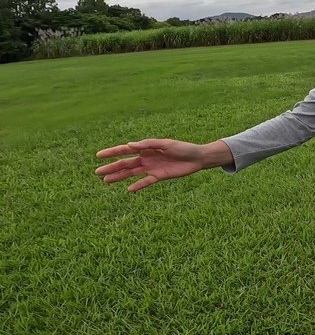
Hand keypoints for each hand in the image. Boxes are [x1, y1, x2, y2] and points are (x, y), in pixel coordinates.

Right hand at [95, 139, 221, 191]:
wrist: (197, 158)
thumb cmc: (182, 148)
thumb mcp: (166, 144)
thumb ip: (148, 145)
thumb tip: (130, 145)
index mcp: (146, 148)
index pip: (125, 150)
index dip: (111, 152)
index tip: (98, 156)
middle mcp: (146, 158)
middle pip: (125, 163)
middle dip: (111, 167)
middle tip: (96, 172)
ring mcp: (151, 167)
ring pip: (131, 173)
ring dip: (119, 177)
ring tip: (106, 181)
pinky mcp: (159, 176)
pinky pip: (145, 182)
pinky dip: (138, 185)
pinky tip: (129, 190)